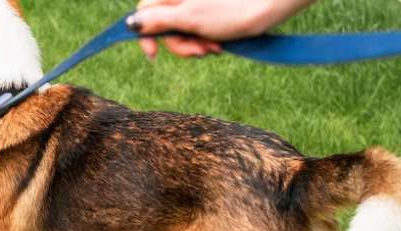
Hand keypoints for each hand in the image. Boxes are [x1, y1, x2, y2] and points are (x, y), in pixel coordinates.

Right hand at [130, 0, 314, 57]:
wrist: (270, 5)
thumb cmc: (231, 11)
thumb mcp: (188, 20)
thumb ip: (157, 22)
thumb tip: (130, 24)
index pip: (143, 13)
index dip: (146, 36)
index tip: (154, 55)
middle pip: (163, 25)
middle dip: (180, 44)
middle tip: (200, 52)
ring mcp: (195, 3)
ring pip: (181, 30)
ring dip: (195, 45)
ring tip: (215, 47)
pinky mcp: (209, 11)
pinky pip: (196, 29)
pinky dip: (204, 40)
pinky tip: (219, 43)